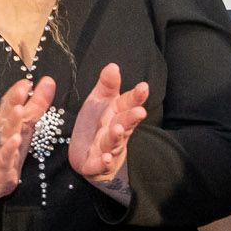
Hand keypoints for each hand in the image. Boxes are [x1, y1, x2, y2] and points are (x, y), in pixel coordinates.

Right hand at [0, 75, 58, 202]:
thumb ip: (36, 104)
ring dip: (11, 121)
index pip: (9, 102)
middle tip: (22, 88)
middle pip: (6, 113)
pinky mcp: (1, 164)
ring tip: (19, 110)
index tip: (27, 81)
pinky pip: (5, 155)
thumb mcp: (25, 125)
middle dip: (13, 100)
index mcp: (4, 120)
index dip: (17, 92)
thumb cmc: (10, 148)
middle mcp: (0, 131)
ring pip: (5, 132)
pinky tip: (16, 140)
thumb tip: (49, 81)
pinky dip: (9, 148)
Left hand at [68, 61, 151, 185]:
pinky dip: (104, 163)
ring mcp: (108, 149)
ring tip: (117, 129)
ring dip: (116, 137)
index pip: (128, 104)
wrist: (87, 156)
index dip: (136, 97)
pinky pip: (100, 165)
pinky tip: (106, 158)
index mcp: (117, 114)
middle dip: (131, 118)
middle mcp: (116, 132)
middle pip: (124, 123)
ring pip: (113, 143)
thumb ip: (107, 85)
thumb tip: (113, 66)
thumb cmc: (96, 126)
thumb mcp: (99, 101)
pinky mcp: (96, 165)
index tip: (144, 87)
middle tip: (139, 111)